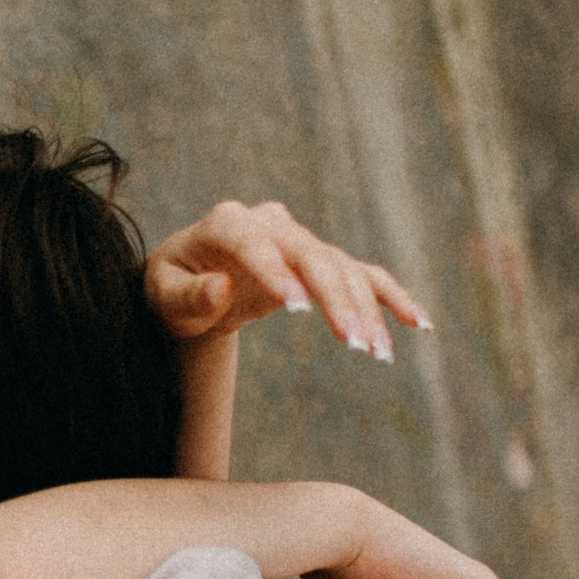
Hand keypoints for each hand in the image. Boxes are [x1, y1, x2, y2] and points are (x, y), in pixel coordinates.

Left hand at [148, 200, 430, 362]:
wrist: (188, 282)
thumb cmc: (169, 289)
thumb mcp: (160, 297)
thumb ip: (186, 295)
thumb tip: (221, 287)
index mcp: (227, 223)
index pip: (255, 244)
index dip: (276, 272)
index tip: (298, 310)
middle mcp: (269, 223)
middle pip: (311, 255)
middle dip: (336, 299)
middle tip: (354, 344)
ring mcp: (299, 240)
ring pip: (341, 267)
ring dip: (365, 309)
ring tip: (378, 355)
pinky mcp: (319, 261)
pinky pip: (361, 274)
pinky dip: (390, 296)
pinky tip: (419, 324)